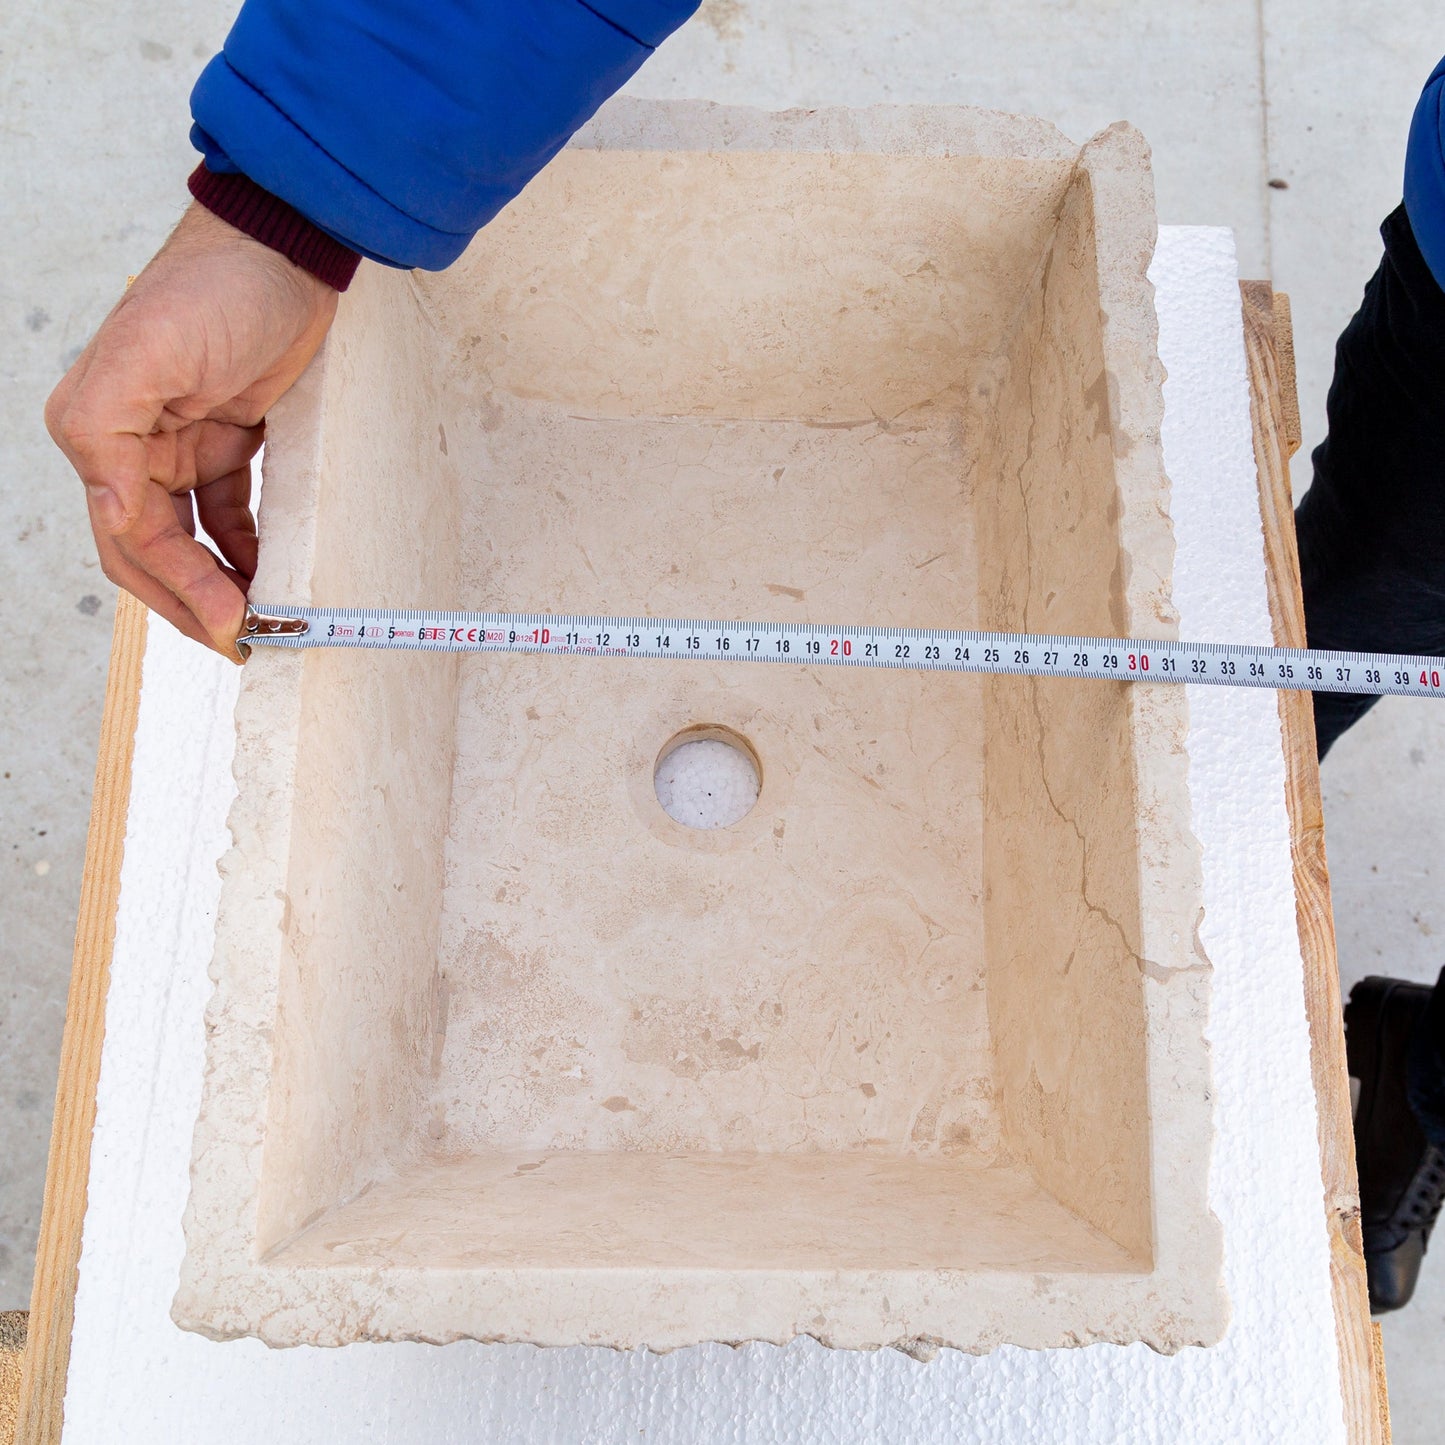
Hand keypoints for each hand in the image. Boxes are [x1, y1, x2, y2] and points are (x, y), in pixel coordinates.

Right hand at [46, 202, 337, 656]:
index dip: (179, 589)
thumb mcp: (148, 355)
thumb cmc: (216, 287)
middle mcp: (128, 445)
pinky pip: (229, 515)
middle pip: (155, 553)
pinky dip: (247, 549)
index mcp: (97, 431)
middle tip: (245, 642)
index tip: (231, 624)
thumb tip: (117, 515)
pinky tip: (269, 575)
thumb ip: (108, 436)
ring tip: (260, 621)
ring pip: (190, 542)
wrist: (285, 248)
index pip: (130, 539)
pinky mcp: (227, 442)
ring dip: (220, 583)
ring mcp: (179, 446)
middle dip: (194, 602)